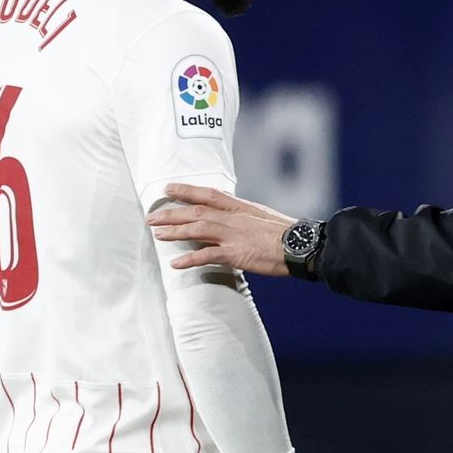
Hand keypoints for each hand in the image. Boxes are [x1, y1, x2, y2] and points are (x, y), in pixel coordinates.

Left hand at [148, 184, 294, 274]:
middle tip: (152, 216)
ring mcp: (233, 235)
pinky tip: (176, 264)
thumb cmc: (285, 234)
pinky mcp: (236, 253)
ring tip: (157, 234)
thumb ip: (243, 218)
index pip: (208, 193)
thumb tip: (231, 222)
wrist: (300, 245)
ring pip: (197, 229)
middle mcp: (233, 218)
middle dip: (172, 213)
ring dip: (175, 231)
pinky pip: (207, 255)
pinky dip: (190, 259)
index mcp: (240, 207)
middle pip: (196, 211)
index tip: (168, 188)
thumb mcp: (262, 217)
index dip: (187, 190)